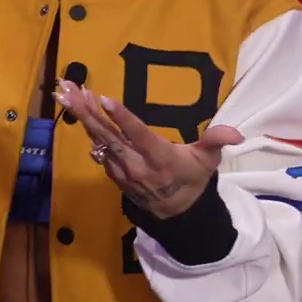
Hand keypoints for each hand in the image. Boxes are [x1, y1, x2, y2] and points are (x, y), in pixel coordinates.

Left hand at [56, 81, 242, 219]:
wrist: (175, 212)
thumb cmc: (192, 178)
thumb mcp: (208, 161)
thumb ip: (216, 142)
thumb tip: (235, 133)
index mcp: (159, 158)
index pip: (139, 136)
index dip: (123, 118)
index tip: (106, 100)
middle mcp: (136, 163)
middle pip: (107, 135)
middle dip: (87, 111)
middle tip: (69, 89)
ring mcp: (120, 168)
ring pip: (97, 139)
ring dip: (81, 115)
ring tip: (66, 91)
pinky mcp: (112, 170)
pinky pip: (96, 147)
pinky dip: (86, 127)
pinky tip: (78, 106)